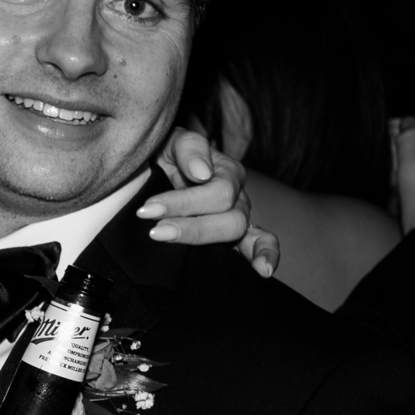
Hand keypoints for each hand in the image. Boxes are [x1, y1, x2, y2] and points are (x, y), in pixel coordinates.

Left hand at [138, 128, 276, 275]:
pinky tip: (262, 271)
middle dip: (190, 226)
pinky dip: (267, 256)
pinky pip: (259, 245)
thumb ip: (189, 148)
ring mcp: (238, 218)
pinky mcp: (237, 238)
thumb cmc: (168, 157)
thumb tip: (202, 172)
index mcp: (227, 173)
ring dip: (202, 238)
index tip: (148, 210)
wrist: (157, 172)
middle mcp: (237, 197)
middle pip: (228, 217)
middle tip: (154, 231)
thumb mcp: (172, 142)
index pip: (217, 192)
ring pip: (236, 232)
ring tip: (168, 240)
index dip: (183, 203)